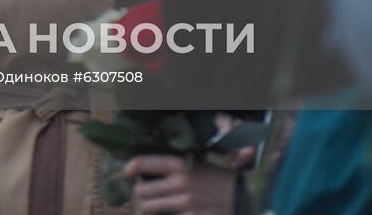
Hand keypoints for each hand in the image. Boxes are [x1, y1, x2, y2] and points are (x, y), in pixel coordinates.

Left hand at [124, 154, 241, 214]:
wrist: (245, 197)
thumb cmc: (218, 177)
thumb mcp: (198, 162)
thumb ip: (174, 164)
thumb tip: (146, 167)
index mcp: (181, 163)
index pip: (144, 163)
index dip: (130, 168)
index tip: (127, 173)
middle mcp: (182, 182)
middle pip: (142, 191)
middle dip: (140, 195)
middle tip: (143, 196)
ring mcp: (188, 202)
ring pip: (149, 208)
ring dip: (147, 211)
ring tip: (149, 210)